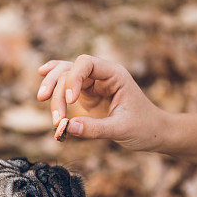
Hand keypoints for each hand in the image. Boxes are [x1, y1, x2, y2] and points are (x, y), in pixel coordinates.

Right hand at [37, 55, 170, 151]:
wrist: (154, 133)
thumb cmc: (144, 128)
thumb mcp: (121, 129)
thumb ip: (95, 128)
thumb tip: (68, 128)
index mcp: (114, 75)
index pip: (86, 64)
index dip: (73, 79)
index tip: (71, 102)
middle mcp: (101, 75)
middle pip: (70, 71)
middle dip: (58, 90)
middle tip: (55, 117)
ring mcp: (92, 85)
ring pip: (65, 78)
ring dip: (53, 90)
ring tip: (42, 102)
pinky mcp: (86, 96)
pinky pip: (66, 87)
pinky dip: (55, 83)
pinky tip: (42, 73)